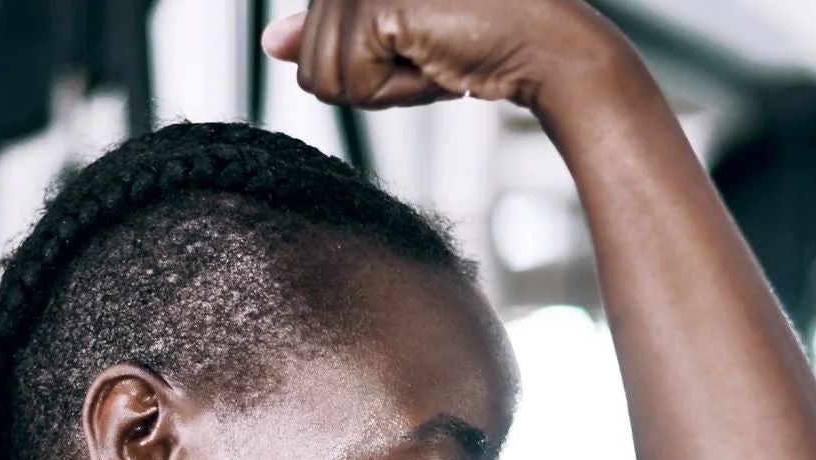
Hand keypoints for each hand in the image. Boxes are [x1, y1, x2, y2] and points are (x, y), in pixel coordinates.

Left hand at [260, 0, 632, 113]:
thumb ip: (330, 35)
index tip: (417, 44)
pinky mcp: (376, 5)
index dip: (362, 64)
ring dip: (381, 90)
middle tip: (429, 53)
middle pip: (309, 61)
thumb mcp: (393, 41)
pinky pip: (346, 85)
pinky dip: (394, 95)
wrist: (543, 45)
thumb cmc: (481, 37)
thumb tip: (272, 42)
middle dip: (369, 81)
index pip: (312, 39)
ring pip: (321, 78)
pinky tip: (435, 62)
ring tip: (432, 54)